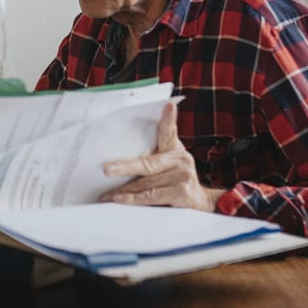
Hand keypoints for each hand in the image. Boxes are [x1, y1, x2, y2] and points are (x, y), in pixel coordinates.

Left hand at [98, 101, 224, 211]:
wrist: (200, 202)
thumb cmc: (176, 180)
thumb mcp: (169, 164)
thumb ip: (152, 157)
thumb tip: (118, 158)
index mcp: (174, 148)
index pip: (169, 131)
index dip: (169, 118)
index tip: (168, 106)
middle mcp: (181, 160)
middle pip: (148, 164)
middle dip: (124, 167)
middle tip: (107, 169)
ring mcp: (183, 176)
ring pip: (146, 184)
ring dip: (123, 191)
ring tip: (108, 194)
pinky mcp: (182, 193)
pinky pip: (152, 197)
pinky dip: (134, 200)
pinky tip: (121, 199)